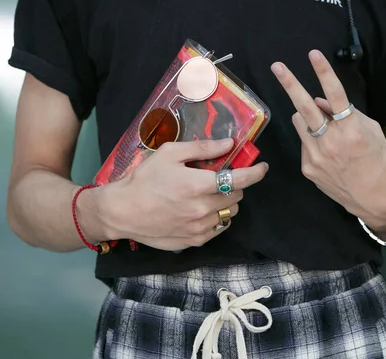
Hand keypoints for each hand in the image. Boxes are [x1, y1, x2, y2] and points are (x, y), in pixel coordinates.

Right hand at [91, 139, 268, 250]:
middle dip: (233, 185)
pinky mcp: (195, 241)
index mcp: (199, 185)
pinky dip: (217, 217)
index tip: (263, 167)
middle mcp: (203, 208)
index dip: (256, 173)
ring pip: (229, 213)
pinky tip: (201, 210)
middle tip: (218, 178)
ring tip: (208, 194)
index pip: (240, 180)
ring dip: (226, 202)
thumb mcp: (170, 153)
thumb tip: (229, 144)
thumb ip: (202, 148)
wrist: (122, 212)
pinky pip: (218, 228)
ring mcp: (200, 227)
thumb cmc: (144, 179)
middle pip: (236, 196)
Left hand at [271, 50, 385, 231]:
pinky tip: (328, 152)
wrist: (375, 200)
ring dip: (307, 118)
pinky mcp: (308, 168)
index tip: (313, 54)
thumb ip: (347, 114)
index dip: (324, 72)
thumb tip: (321, 100)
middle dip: (290, 84)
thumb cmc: (380, 162)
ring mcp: (316, 156)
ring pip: (301, 123)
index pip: (335, 95)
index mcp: (351, 130)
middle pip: (304, 107)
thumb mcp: (372, 131)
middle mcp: (331, 142)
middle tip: (277, 66)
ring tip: (324, 129)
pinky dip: (312, 139)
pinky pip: (304, 143)